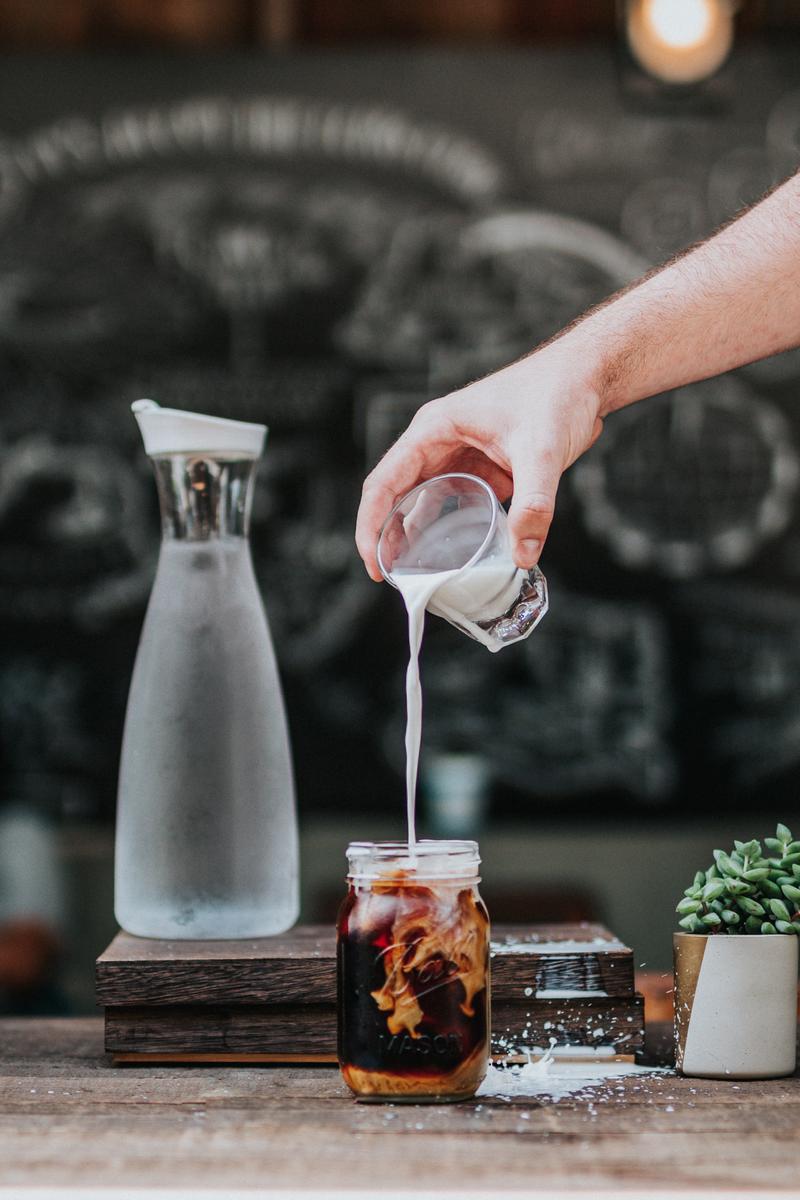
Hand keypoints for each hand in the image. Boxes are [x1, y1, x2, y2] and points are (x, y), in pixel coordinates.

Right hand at [356, 346, 604, 579]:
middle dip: (386, 536)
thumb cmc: (556, 394)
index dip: (370, 525)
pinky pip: (454, 502)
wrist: (585, 378)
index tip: (371, 563)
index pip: (384, 481)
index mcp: (434, 429)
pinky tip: (453, 555)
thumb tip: (523, 554)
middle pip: (396, 495)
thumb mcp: (542, 450)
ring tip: (412, 573)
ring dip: (414, 534)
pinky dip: (448, 528)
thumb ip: (534, 504)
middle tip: (387, 578)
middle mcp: (438, 442)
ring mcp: (459, 455)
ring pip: (423, 501)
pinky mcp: (482, 467)